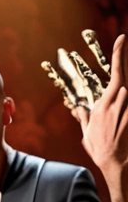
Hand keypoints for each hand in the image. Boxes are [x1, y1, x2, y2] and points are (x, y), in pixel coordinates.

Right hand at [77, 34, 127, 179]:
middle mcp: (118, 102)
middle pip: (125, 80)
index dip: (119, 54)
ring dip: (124, 102)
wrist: (116, 163)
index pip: (115, 73)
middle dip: (123, 70)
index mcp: (103, 103)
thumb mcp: (87, 133)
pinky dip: (126, 108)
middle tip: (122, 53)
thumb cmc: (100, 150)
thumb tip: (77, 109)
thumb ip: (83, 118)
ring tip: (117, 121)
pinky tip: (122, 125)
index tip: (122, 38)